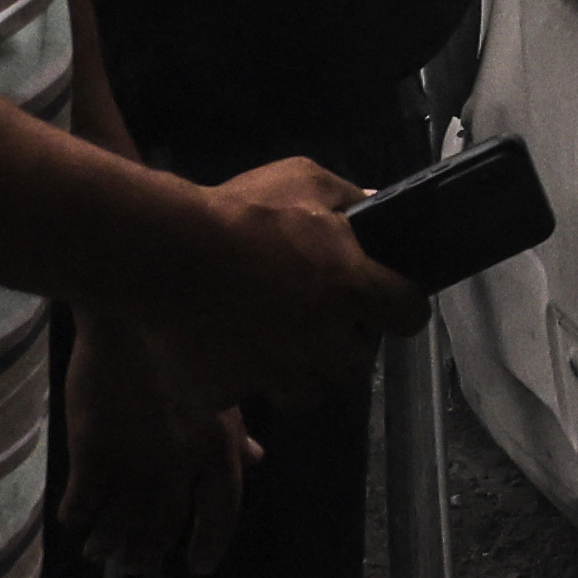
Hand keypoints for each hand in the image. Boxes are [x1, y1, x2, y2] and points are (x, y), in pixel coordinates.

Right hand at [57, 314, 249, 566]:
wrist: (134, 306)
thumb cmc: (188, 336)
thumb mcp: (225, 383)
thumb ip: (236, 430)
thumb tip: (255, 459)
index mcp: (219, 447)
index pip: (222, 512)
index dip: (211, 543)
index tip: (200, 564)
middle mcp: (179, 464)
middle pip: (164, 528)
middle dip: (149, 552)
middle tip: (137, 563)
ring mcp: (133, 460)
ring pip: (121, 525)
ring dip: (111, 543)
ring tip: (103, 551)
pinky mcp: (91, 452)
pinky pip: (81, 504)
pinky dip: (78, 519)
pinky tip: (76, 521)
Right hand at [149, 154, 411, 406]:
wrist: (167, 253)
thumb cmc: (243, 212)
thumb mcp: (305, 182)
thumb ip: (347, 197)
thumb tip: (372, 203)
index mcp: (351, 289)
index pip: (409, 313)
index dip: (403, 308)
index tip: (390, 303)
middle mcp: (322, 340)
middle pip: (356, 364)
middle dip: (348, 346)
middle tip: (326, 324)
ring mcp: (275, 373)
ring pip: (309, 391)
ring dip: (304, 372)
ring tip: (283, 346)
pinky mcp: (230, 394)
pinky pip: (249, 395)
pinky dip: (246, 379)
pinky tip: (231, 351)